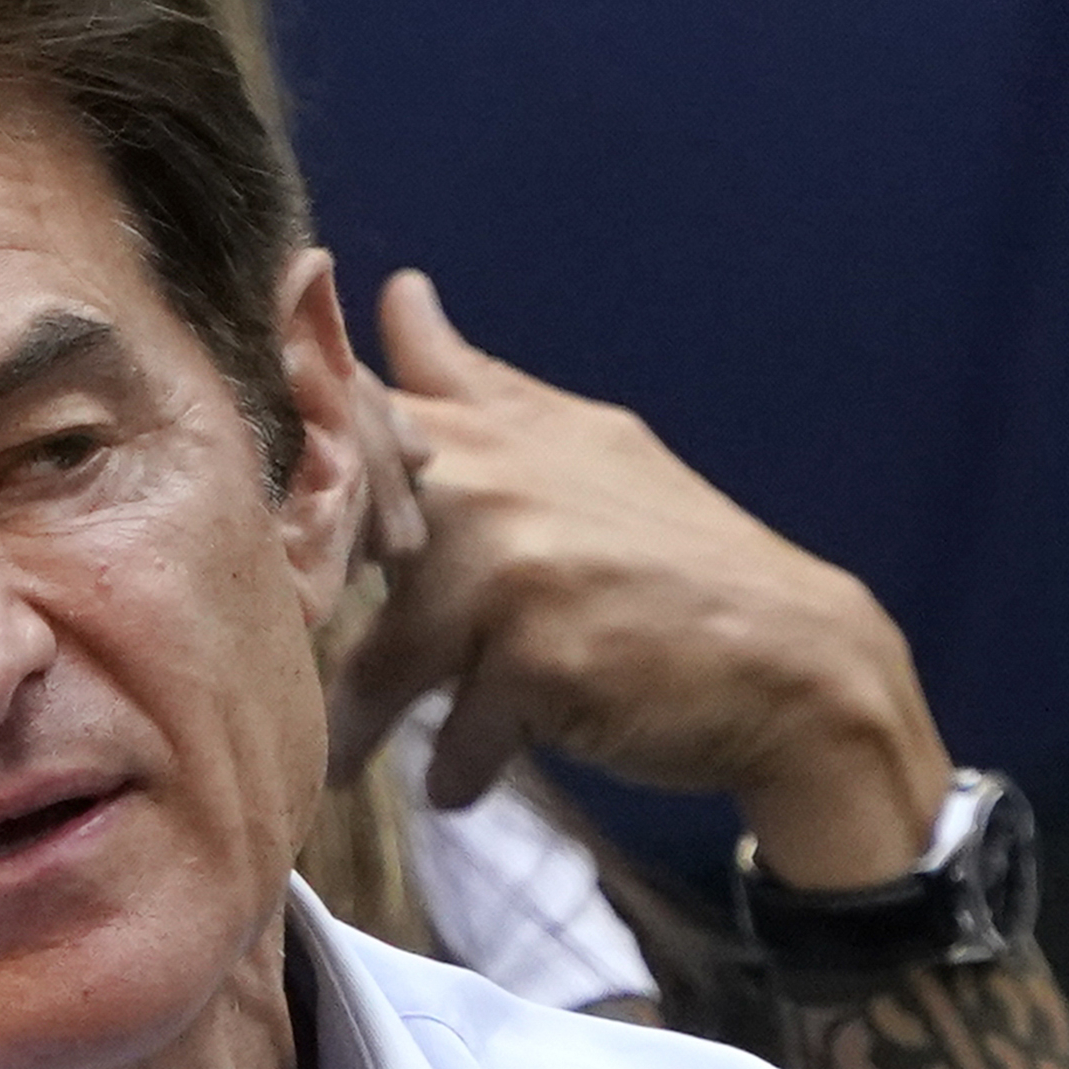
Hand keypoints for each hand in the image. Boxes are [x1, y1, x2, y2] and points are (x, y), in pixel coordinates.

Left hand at [326, 269, 952, 888]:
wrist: (793, 659)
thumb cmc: (669, 556)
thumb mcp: (580, 446)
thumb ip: (473, 384)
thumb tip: (396, 292)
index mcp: (494, 428)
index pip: (350, 415)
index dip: (297, 472)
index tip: (276, 525)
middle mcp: (492, 484)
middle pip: (337, 546)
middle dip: (309, 615)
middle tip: (291, 663)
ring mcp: (515, 572)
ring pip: (382, 663)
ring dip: (359, 728)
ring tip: (348, 758)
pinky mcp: (537, 661)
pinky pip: (453, 738)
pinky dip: (455, 772)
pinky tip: (467, 777)